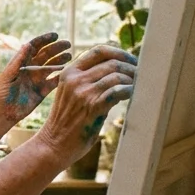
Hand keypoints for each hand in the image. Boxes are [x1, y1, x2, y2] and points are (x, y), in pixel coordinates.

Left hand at [0, 32, 72, 126]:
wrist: (2, 114)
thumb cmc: (0, 94)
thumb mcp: (8, 76)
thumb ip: (18, 61)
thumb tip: (28, 44)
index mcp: (21, 63)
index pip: (34, 47)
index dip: (44, 40)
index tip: (55, 35)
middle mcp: (30, 69)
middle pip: (45, 55)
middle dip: (56, 48)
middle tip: (68, 44)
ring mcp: (37, 80)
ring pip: (51, 67)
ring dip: (60, 60)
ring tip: (70, 56)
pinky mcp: (42, 91)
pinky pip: (54, 82)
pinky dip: (61, 77)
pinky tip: (69, 72)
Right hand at [35, 45, 137, 165]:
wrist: (53, 144)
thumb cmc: (67, 121)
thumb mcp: (71, 94)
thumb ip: (89, 81)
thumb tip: (120, 73)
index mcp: (69, 72)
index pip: (98, 50)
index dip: (119, 52)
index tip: (131, 60)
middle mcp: (75, 79)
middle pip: (111, 62)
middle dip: (131, 67)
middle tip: (142, 75)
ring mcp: (83, 92)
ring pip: (117, 75)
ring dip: (133, 80)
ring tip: (140, 87)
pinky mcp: (92, 107)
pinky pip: (118, 91)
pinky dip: (130, 91)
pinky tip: (134, 95)